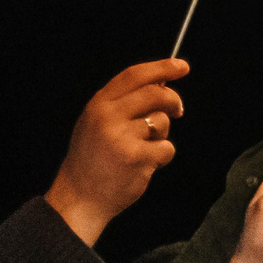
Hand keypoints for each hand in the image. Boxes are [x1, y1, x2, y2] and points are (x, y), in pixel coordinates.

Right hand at [46, 58, 190, 243]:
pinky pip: (167, 148)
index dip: (162, 67)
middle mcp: (108, 117)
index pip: (134, 76)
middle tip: (178, 110)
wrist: (81, 196)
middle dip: (174, 100)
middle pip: (155, 94)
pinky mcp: (137, 157)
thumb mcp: (97, 123)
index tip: (182, 66)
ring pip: (163, 122)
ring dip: (161, 136)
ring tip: (142, 149)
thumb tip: (161, 83)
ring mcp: (122, 137)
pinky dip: (162, 156)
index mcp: (98, 104)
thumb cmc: (94, 159)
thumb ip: (123, 104)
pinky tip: (144, 164)